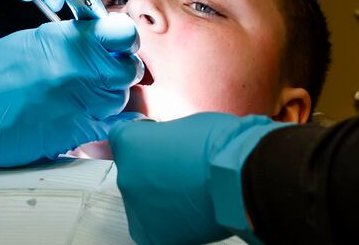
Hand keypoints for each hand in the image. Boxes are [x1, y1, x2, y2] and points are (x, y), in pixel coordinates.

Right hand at [0, 14, 142, 168]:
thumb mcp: (29, 42)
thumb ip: (70, 43)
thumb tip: (100, 45)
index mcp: (64, 40)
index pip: (121, 34)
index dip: (126, 41)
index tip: (122, 46)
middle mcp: (74, 68)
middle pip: (125, 71)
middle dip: (118, 73)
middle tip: (102, 77)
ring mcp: (75, 102)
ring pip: (117, 101)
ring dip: (108, 100)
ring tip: (82, 100)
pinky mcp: (70, 133)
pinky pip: (106, 129)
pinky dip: (105, 126)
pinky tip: (88, 121)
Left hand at [110, 113, 285, 244]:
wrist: (238, 177)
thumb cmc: (220, 146)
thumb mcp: (186, 125)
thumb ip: (164, 136)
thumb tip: (166, 145)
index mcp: (129, 142)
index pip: (121, 139)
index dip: (143, 140)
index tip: (156, 143)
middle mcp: (125, 176)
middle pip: (133, 172)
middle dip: (153, 170)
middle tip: (183, 169)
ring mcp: (137, 208)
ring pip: (143, 201)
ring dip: (160, 197)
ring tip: (191, 192)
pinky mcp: (152, 235)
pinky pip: (155, 226)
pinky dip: (170, 221)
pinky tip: (191, 209)